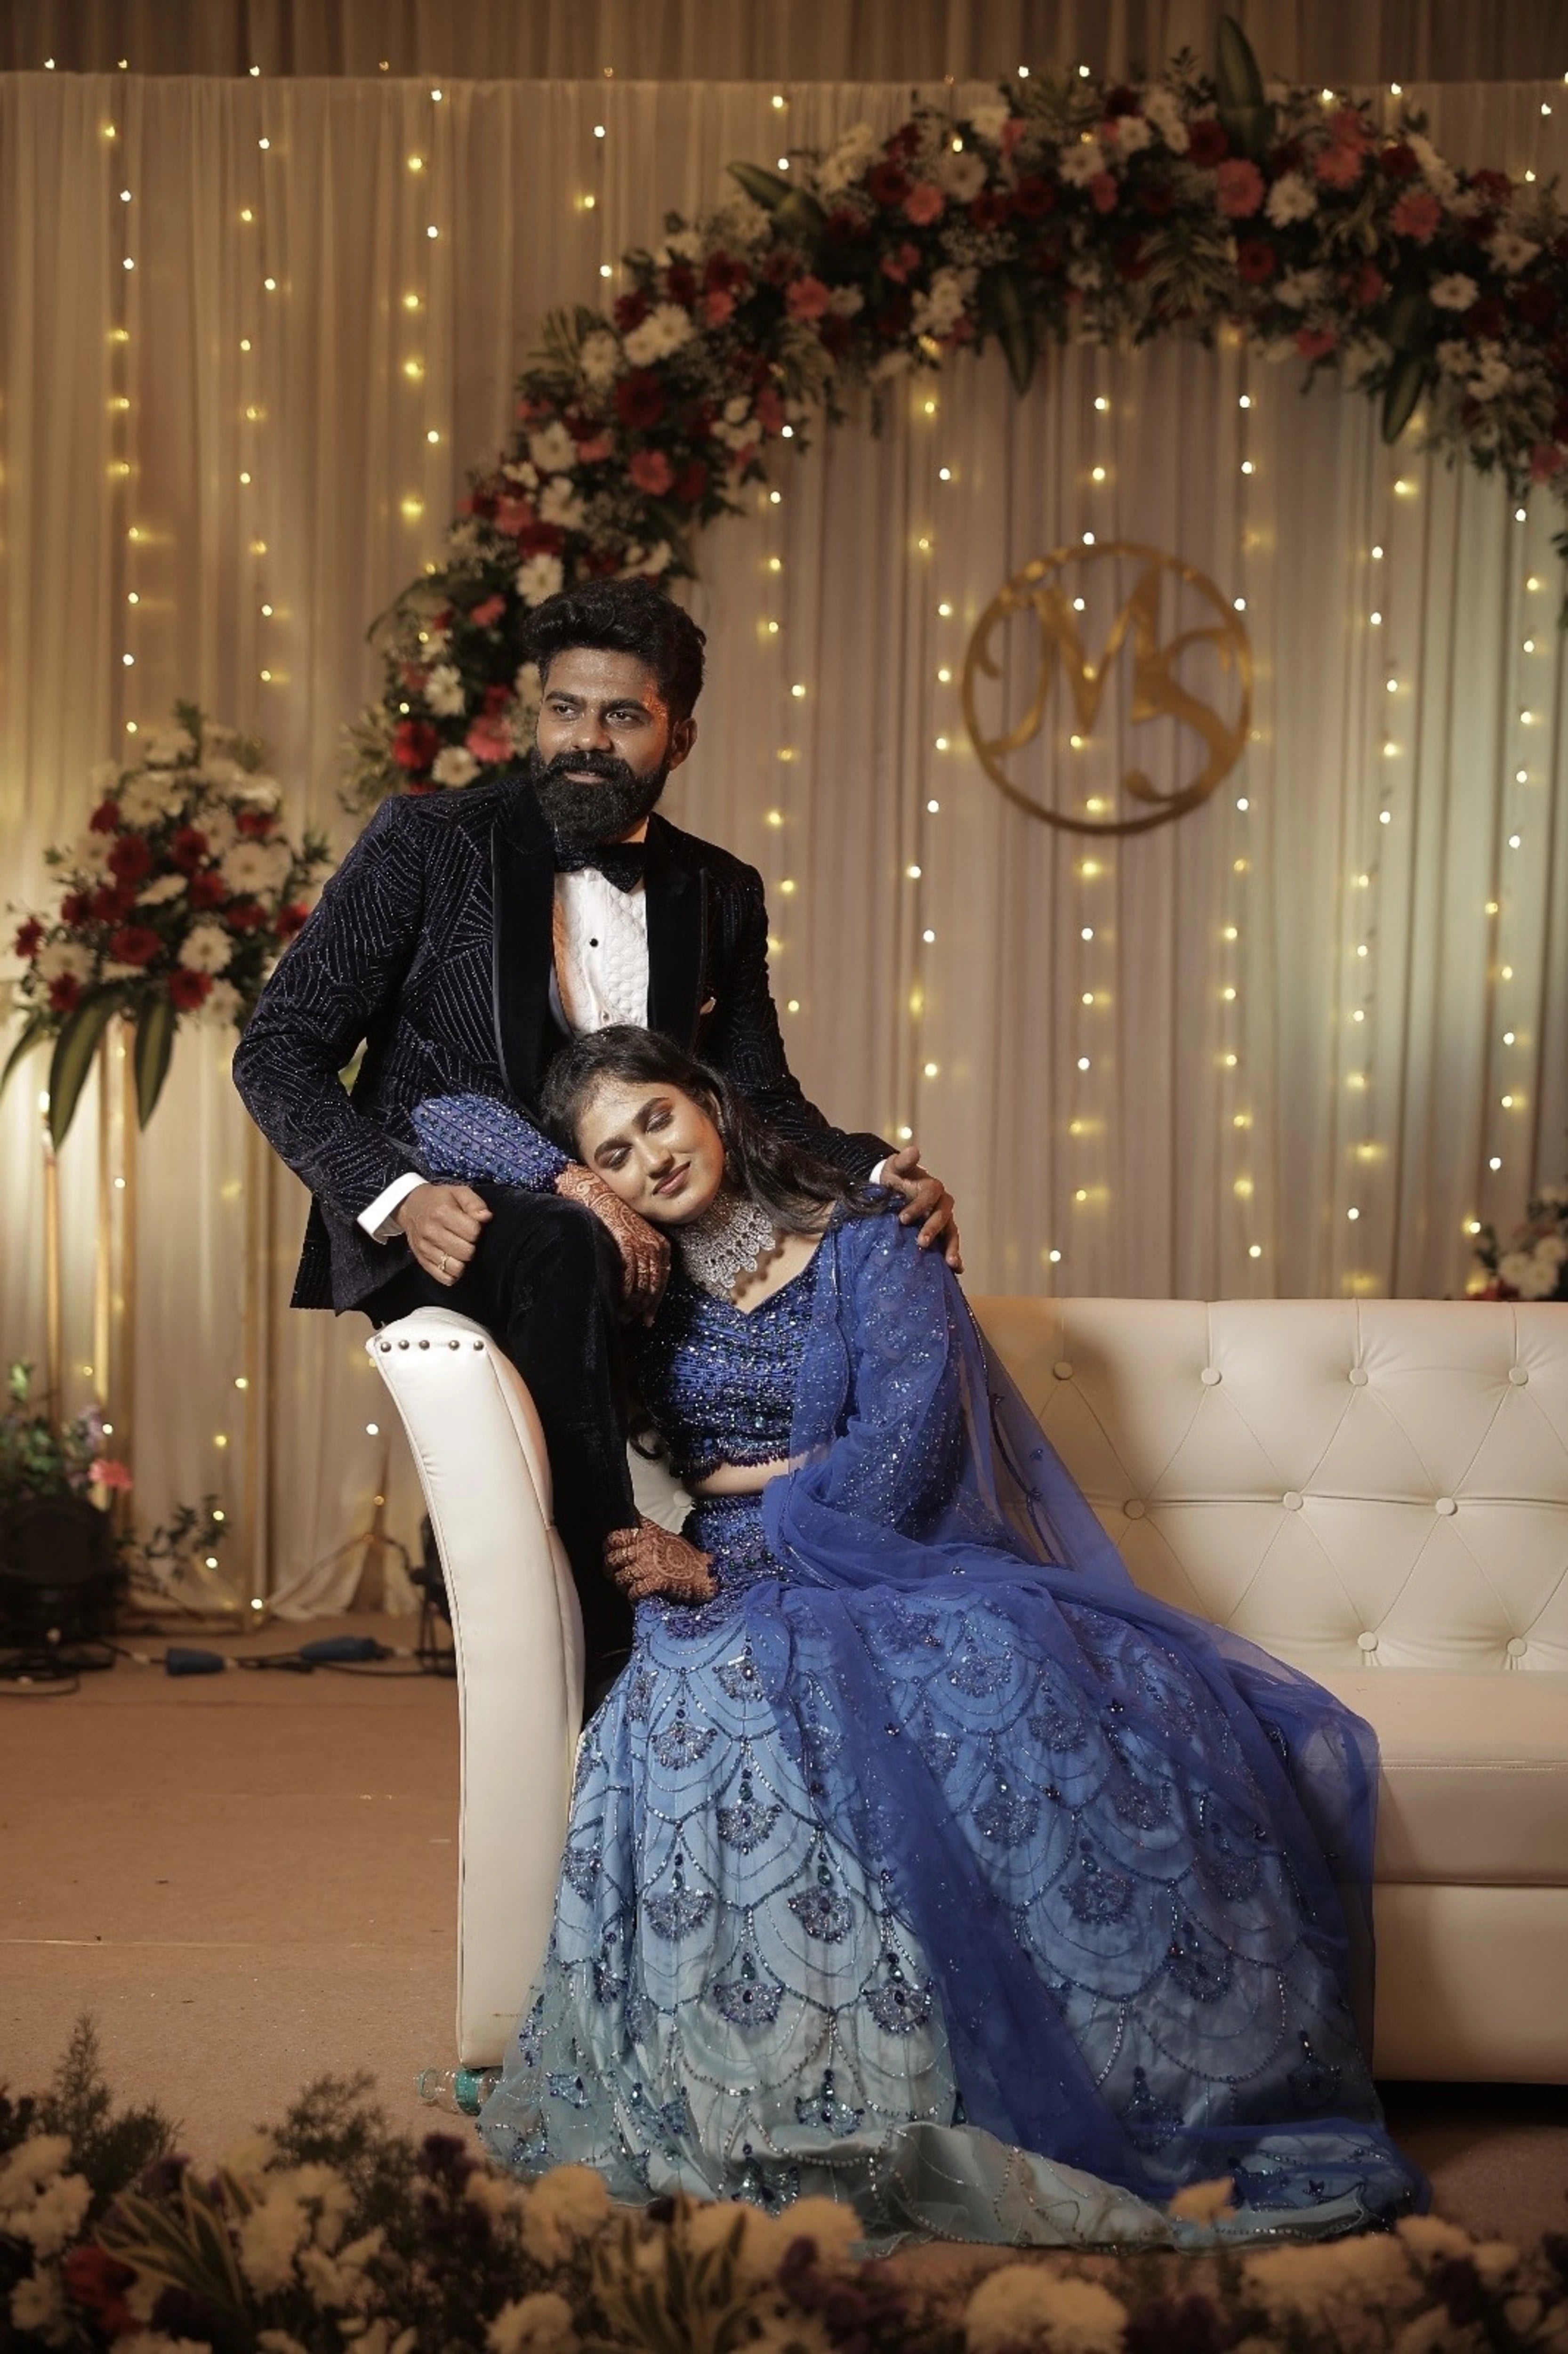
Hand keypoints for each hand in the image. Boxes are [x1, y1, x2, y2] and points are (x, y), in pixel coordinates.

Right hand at [394, 1182, 491, 1286]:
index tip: (472, 1226)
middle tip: (466, 1238)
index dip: (477, 1230)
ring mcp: (425, 1249)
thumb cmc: (439, 1199)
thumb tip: (486, 1217)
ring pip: (456, 1268)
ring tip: (460, 1250)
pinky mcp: (422, 1261)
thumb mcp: (458, 1192)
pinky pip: (443, 1277)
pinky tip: (454, 1262)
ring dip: (463, 1261)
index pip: (473, 1232)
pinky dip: (453, 1274)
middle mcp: (431, 1232)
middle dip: (471, 1246)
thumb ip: (474, 1203)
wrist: (410, 1206)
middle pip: (466, 1252)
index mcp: (442, 1212)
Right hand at [556, 1163, 668, 1318]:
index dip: (654, 1304)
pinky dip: (623, 1294)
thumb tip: (641, 1286)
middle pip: (653, 1287)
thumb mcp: (636, 1237)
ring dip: (631, 1305)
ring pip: (641, 1285)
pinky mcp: (627, 1245)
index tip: (647, 1320)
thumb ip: (642, 1258)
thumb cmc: (615, 1219)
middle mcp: (655, 1247)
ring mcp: (642, 1246)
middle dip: (642, 1308)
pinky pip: (629, 1277)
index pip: (661, 1282)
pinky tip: (616, 1304)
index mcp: (661, 1246)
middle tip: (631, 1321)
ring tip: (621, 1317)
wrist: (600, 1197)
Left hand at [604, 1517, 715, 1605]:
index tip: (608, 1552)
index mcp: (647, 1535)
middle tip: (613, 1574)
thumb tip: (633, 1519)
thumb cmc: (687, 1556)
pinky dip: (632, 1597)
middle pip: (614, 1558)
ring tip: (625, 1587)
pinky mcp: (655, 1582)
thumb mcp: (665, 1534)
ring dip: (621, 1585)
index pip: (616, 1537)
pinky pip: (633, 1591)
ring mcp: (649, 1565)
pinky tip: (636, 1597)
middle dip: (610, 1568)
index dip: (607, 1547)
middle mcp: (645, 1548)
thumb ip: (646, 1529)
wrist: (705, 1573)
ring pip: (621, 1576)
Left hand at [881, 1144, 962, 1271]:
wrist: (892, 1192)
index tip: (903, 1218)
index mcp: (933, 1188)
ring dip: (952, 1247)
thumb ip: (903, 1161)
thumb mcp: (894, 1168)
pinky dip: (955, 1256)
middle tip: (921, 1242)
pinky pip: (951, 1245)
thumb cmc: (893, 1179)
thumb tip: (914, 1150)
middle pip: (943, 1216)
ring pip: (952, 1233)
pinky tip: (958, 1270)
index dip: (918, 1205)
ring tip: (951, 1262)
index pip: (930, 1195)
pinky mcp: (942, 1235)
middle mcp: (942, 1204)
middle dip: (933, 1229)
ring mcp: (944, 1221)